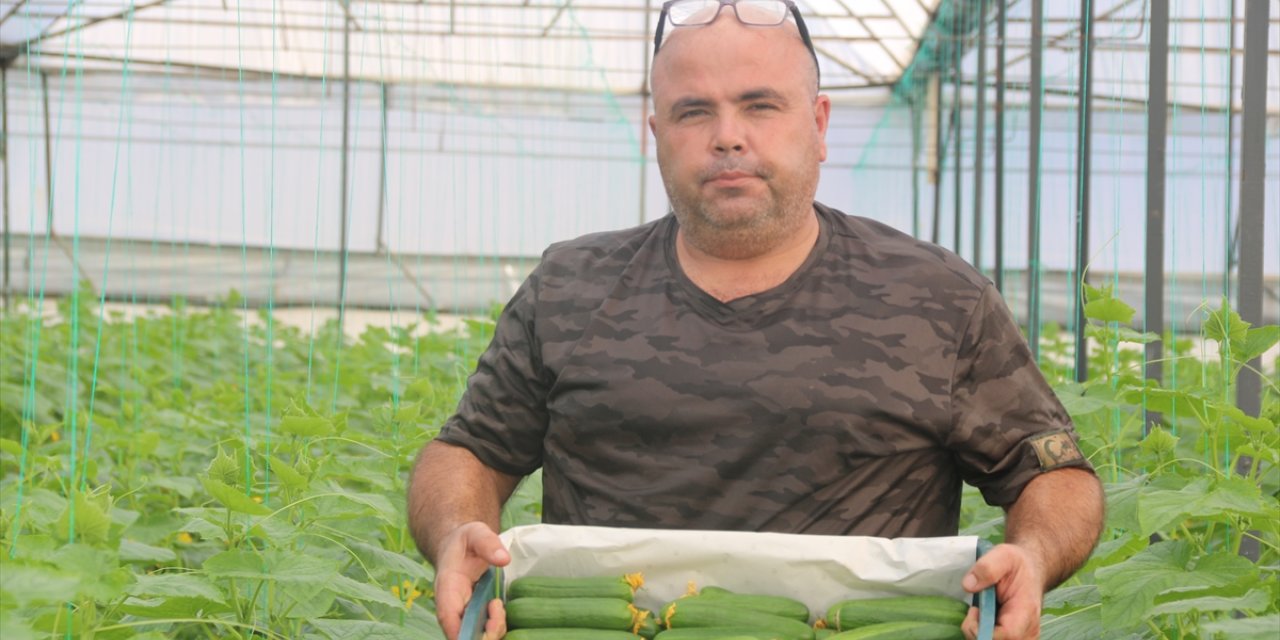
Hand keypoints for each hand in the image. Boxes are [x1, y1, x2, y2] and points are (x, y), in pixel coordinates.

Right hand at [433, 521, 510, 639]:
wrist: (459, 545)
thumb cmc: (465, 540)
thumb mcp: (475, 533)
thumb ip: (488, 543)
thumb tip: (504, 559)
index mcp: (447, 586)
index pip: (447, 615)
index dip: (459, 631)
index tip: (476, 634)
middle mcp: (452, 605)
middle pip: (461, 632)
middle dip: (483, 633)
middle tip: (498, 608)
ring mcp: (463, 612)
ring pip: (474, 635)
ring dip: (491, 630)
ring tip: (498, 605)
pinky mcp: (474, 614)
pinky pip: (483, 630)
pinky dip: (494, 627)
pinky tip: (499, 610)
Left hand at [960, 543, 1044, 639]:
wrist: (1030, 570)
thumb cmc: (1017, 564)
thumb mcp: (1002, 556)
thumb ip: (986, 568)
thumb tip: (968, 585)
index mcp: (1026, 612)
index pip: (1006, 635)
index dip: (982, 629)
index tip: (974, 610)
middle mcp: (1028, 631)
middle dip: (977, 631)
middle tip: (976, 609)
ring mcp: (1023, 637)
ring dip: (979, 632)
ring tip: (981, 611)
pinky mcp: (1016, 638)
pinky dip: (983, 632)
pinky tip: (984, 618)